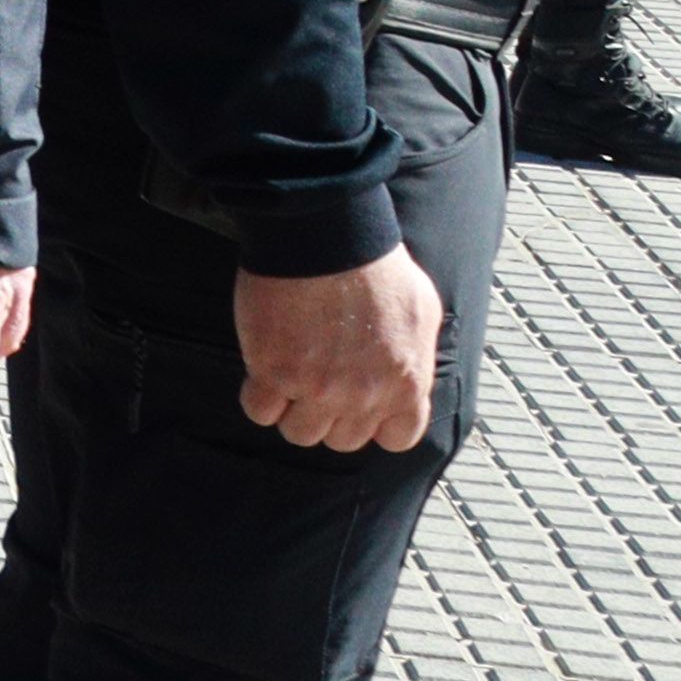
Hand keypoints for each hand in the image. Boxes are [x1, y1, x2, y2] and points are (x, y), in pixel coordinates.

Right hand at [236, 248, 443, 453]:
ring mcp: (317, 388)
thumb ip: (415, 355)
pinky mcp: (273, 372)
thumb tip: (404, 371)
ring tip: (288, 376)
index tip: (360, 405)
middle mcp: (364, 395)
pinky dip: (258, 395)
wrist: (328, 240)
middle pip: (342, 440)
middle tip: (318, 382)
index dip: (375, 424)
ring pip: (299, 433)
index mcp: (406, 382)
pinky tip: (263, 368)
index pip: (396, 438)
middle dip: (330, 415)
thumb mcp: (422, 313)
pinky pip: (259, 410)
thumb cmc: (376, 267)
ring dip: (292, 410)